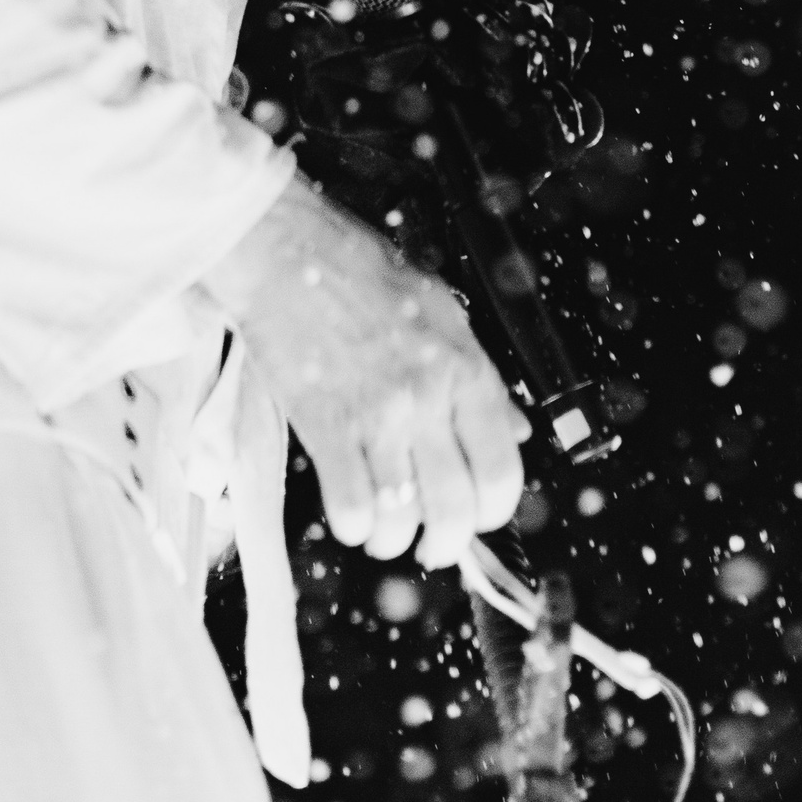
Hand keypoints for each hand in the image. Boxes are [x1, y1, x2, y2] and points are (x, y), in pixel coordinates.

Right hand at [203, 174, 528, 566]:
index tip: (481, 519)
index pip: (501, 470)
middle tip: (434, 545)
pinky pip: (350, 507)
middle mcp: (427, 398)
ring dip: (393, 540)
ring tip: (385, 533)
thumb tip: (515, 431)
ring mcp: (376, 416)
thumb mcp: (444, 314)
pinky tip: (350, 513)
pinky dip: (353, 526)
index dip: (495, 512)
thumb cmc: (361, 274)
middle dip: (446, 543)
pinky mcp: (325, 427)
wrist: (285, 255)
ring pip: (401, 518)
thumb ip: (481, 379)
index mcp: (465, 369)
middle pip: (455, 509)